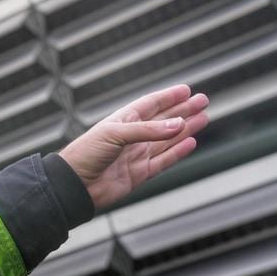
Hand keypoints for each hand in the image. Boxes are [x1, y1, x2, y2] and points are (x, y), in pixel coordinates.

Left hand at [59, 84, 209, 209]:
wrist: (73, 185)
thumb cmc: (84, 154)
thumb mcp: (114, 134)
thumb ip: (147, 130)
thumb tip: (179, 124)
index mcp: (121, 121)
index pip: (149, 105)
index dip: (168, 97)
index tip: (186, 90)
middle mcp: (130, 137)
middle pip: (163, 120)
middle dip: (183, 110)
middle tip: (203, 101)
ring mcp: (135, 155)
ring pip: (167, 140)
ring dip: (185, 129)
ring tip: (203, 118)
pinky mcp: (139, 174)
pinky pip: (163, 161)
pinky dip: (178, 152)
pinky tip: (191, 142)